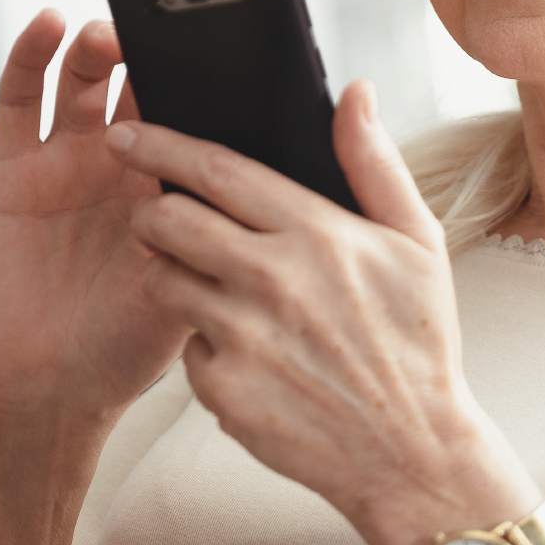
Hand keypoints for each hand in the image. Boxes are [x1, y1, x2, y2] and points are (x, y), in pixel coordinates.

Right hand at [0, 10, 191, 421]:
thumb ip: (215, 234)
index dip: (206, 72)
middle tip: (165, 27)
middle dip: (152, 47)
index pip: (192, 107)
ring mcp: (66, 159)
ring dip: (96, 45)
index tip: (226, 36)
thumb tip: (260, 184)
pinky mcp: (13, 168)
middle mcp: (121, 161)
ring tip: (109, 32)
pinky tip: (47, 25)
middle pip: (139, 79)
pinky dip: (29, 57)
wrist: (53, 387)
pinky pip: (19, 101)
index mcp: (172, 182)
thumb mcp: (195, 286)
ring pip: (83, 79)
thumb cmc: (132, 344)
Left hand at [110, 80, 541, 544]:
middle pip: (169, 219)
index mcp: (318, 233)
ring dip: (167, 271)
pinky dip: (201, 339)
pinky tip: (241, 345)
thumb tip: (356, 92)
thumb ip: (375, 162)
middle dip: (149, 207)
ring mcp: (245, 338)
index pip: (217, 170)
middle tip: (156, 211)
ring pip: (162, 280)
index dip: (161, 144)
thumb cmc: (418, 342)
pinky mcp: (225, 390)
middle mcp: (275, 281)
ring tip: (201, 279)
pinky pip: (184, 346)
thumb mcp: (417, 242)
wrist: (414, 452)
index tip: (127, 133)